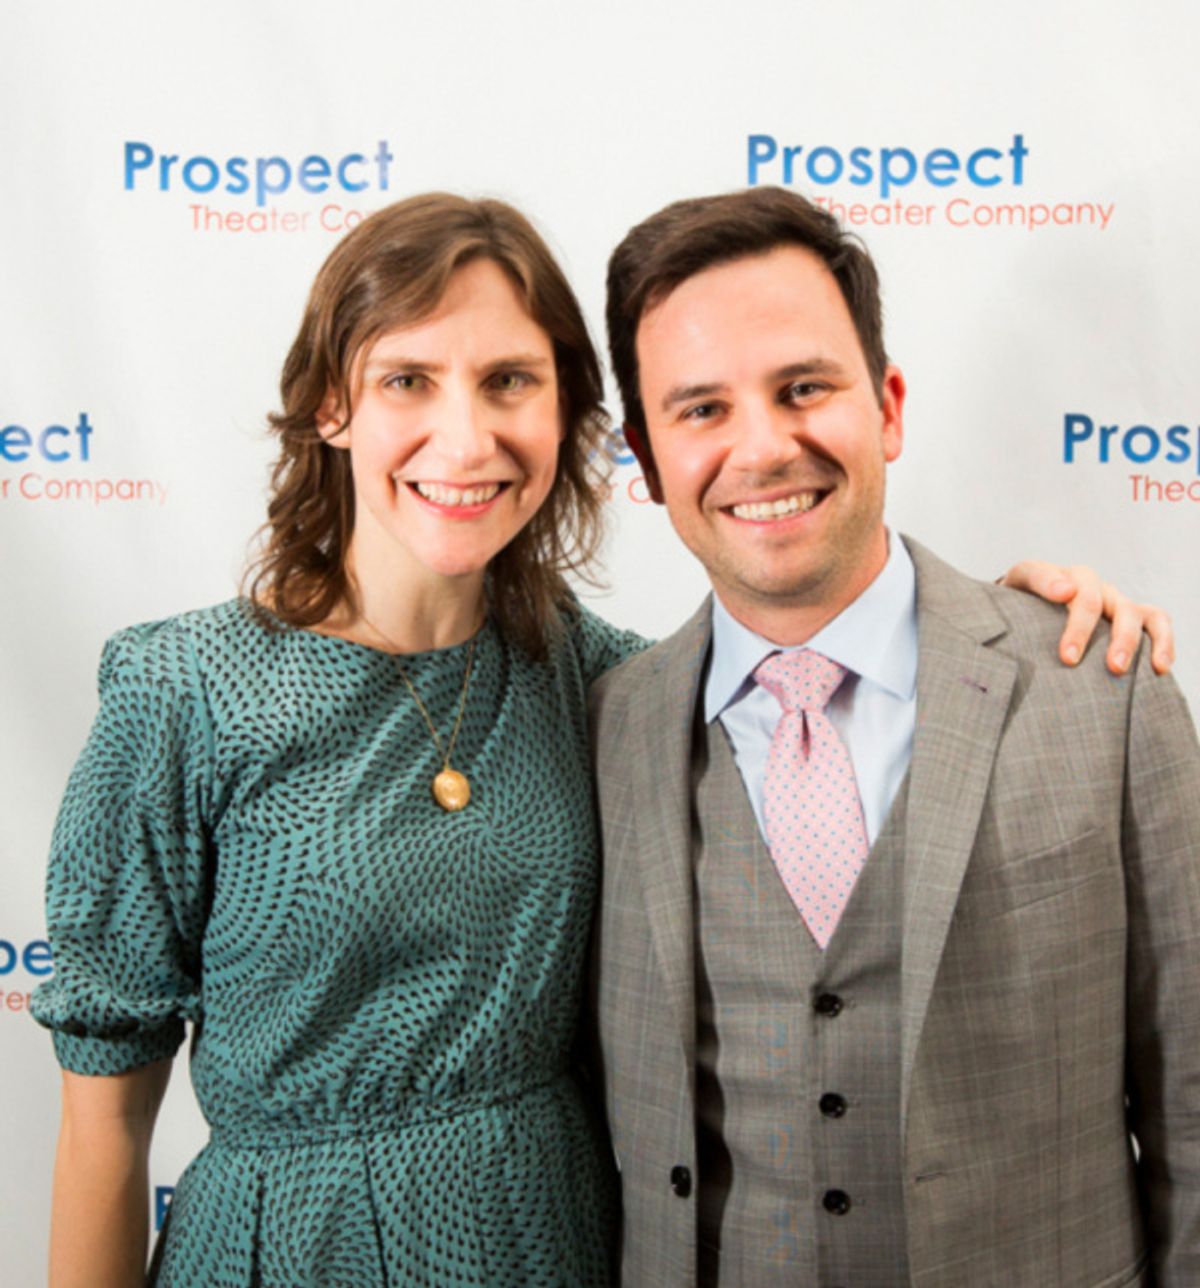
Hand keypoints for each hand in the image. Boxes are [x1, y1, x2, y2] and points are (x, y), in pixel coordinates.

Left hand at [1000, 561, 1174, 675]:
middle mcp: (1084, 584)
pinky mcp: (1134, 615)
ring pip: (1127, 610)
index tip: (1061, 594)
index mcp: (1047, 577)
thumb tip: (1063, 591)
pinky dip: (1162, 641)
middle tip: (1068, 659)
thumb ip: (1022, 595)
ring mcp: (1112, 599)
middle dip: (1080, 627)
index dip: (1050, 585)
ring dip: (1125, 638)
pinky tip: (1160, 666)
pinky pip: (1156, 621)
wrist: (1037, 615)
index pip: (1042, 574)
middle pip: (1089, 596)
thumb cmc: (1020, 614)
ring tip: (1115, 668)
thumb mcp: (1008, 603)